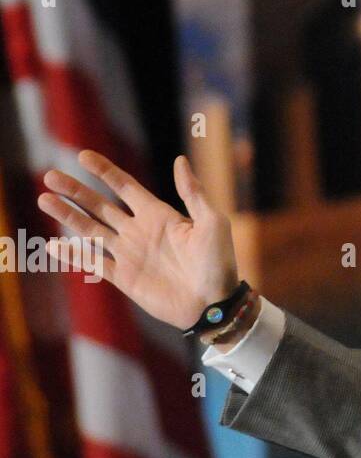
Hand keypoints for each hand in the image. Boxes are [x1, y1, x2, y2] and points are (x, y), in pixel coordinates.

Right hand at [38, 150, 239, 331]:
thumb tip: (179, 160)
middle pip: (100, 205)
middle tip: (49, 175)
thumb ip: (192, 192)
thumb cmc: (219, 260)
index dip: (105, 171)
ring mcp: (129, 253)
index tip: (83, 156)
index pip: (124, 186)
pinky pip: (94, 263)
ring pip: (91, 230)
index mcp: (159, 214)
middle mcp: (139, 230)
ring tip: (44, 199)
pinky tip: (53, 246)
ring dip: (67, 216)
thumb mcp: (211, 221)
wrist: (213, 301)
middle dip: (76, 190)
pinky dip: (74, 255)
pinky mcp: (124, 277)